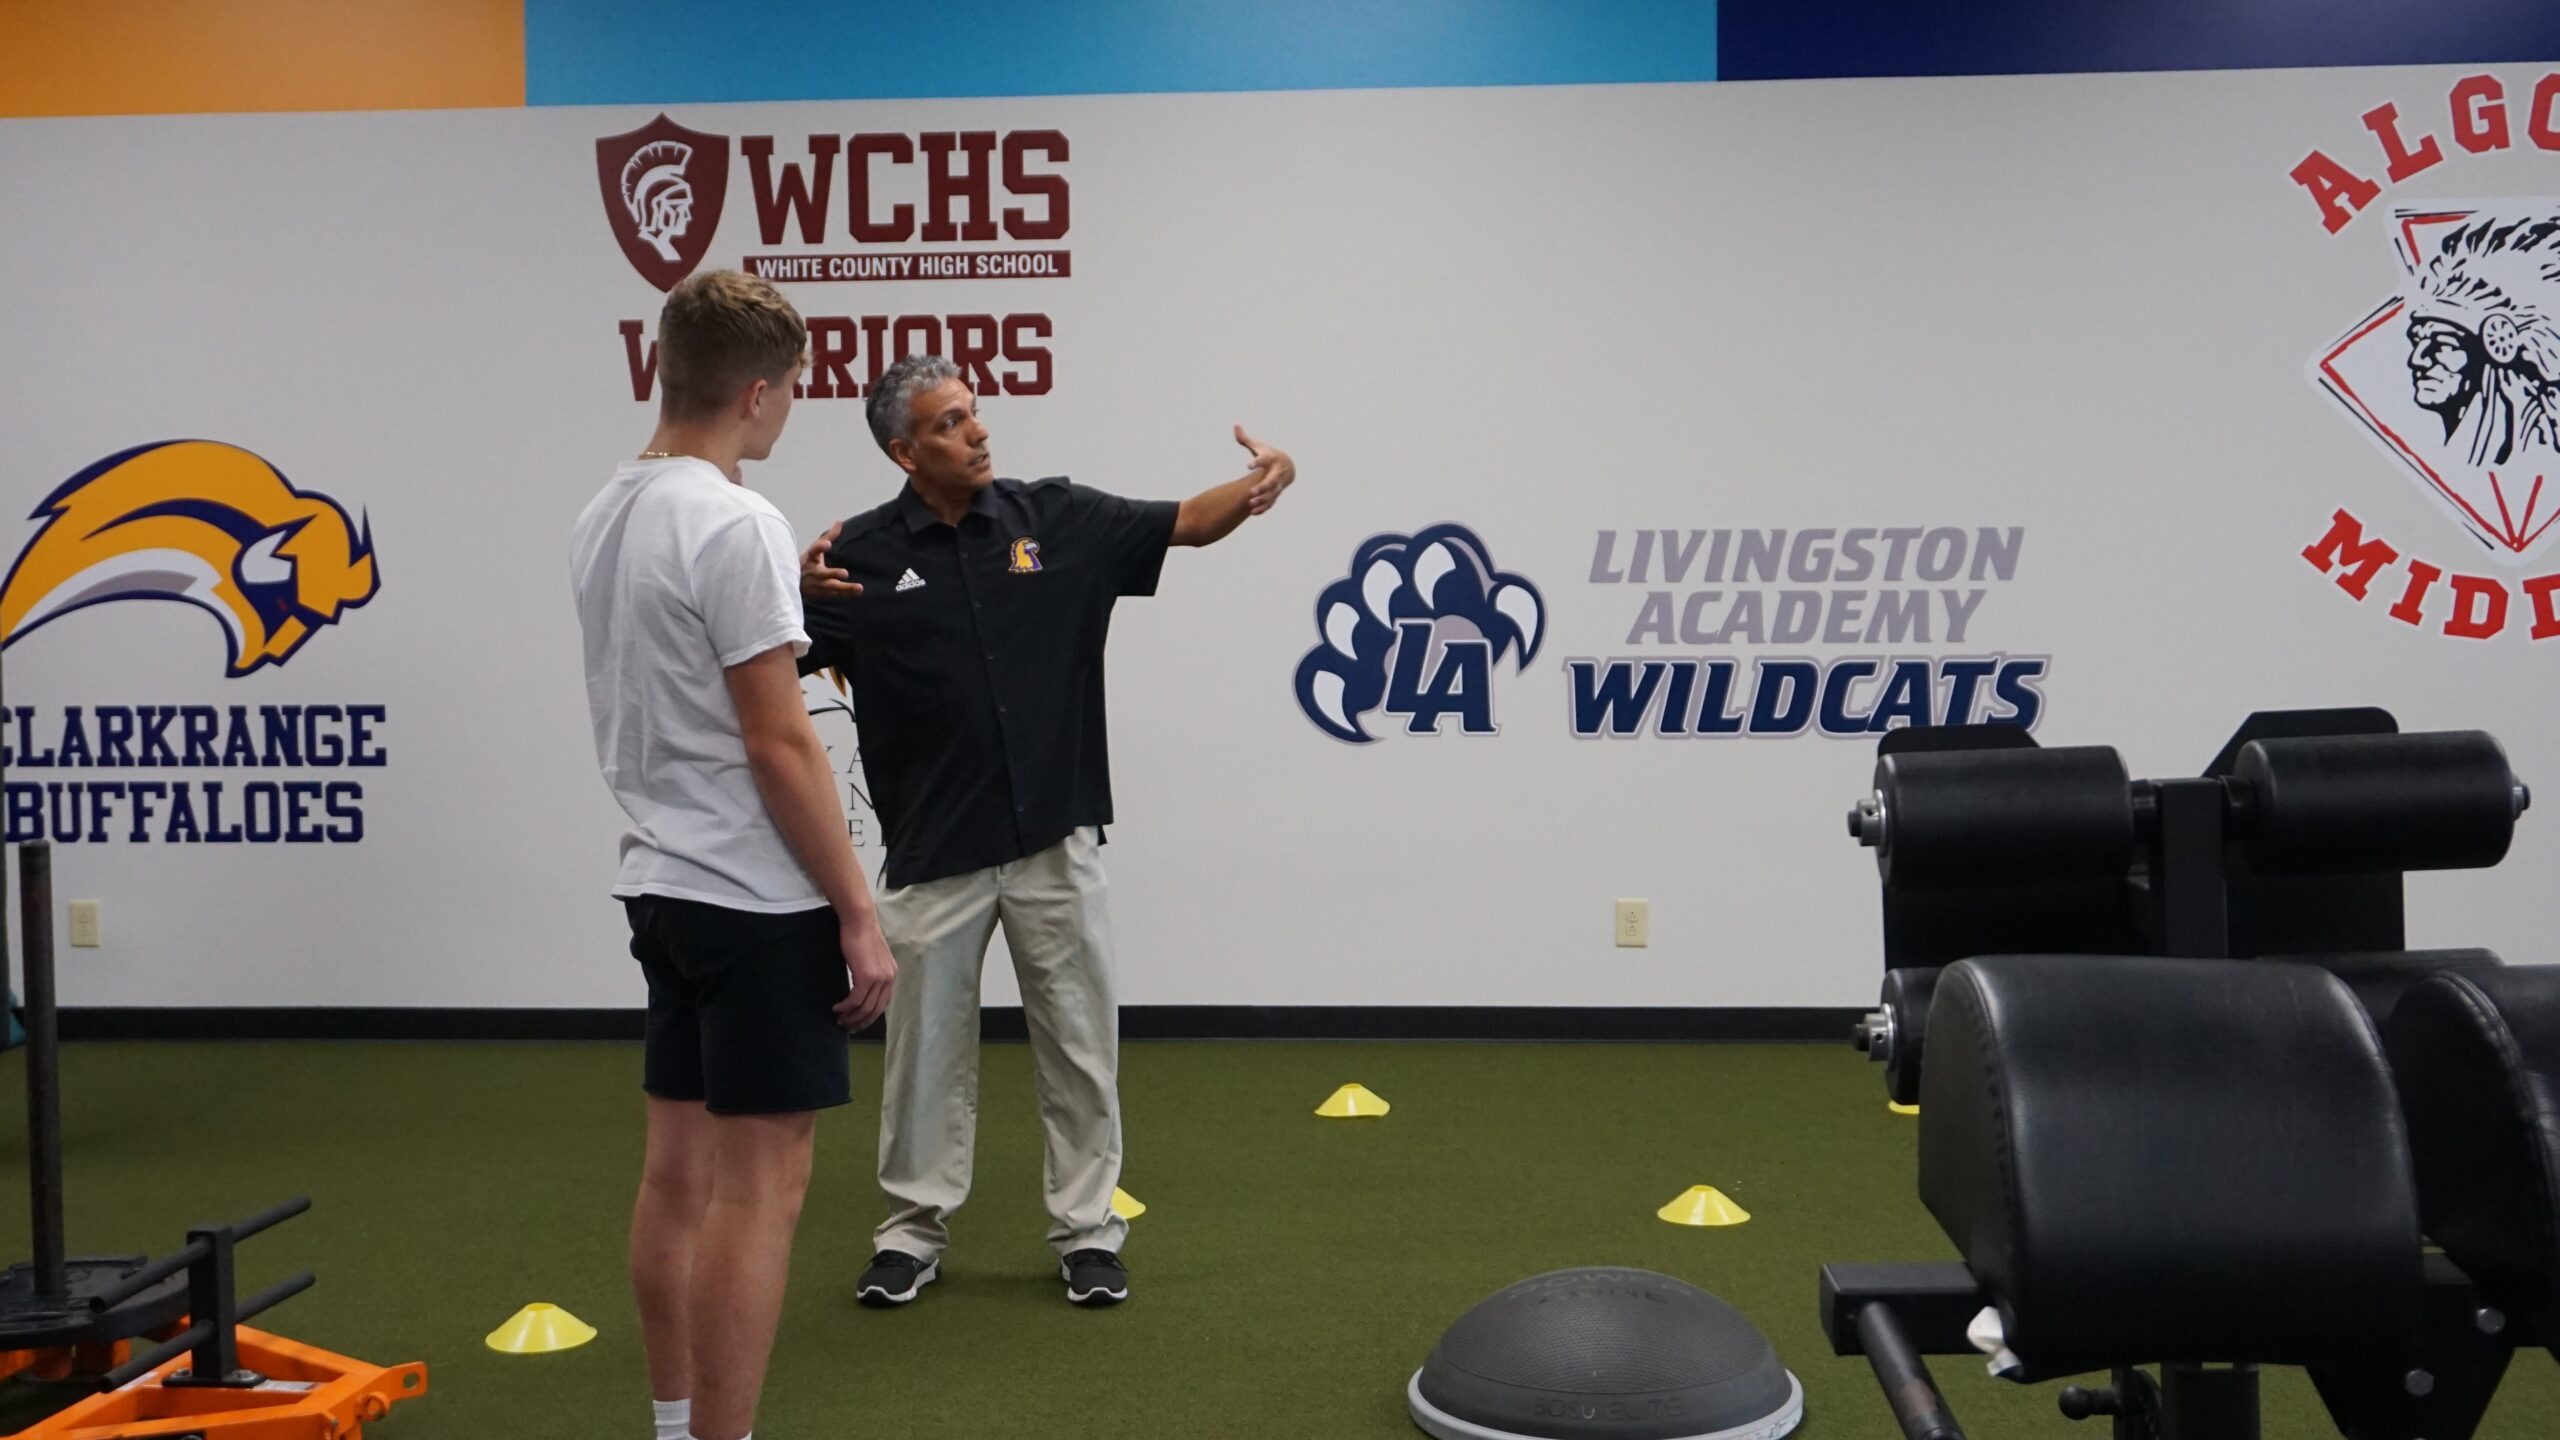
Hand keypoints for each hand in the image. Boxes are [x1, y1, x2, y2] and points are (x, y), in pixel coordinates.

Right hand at [801, 521, 862, 599]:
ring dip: (846, 588)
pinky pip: (836, 594)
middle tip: (845, 573)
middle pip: (823, 574)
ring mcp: (818, 585)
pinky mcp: (823, 594)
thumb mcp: (816, 549)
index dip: (820, 547)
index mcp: (811, 559)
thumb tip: (840, 521)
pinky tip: (858, 591)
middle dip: (833, 574)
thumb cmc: (808, 563)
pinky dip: (847, 593)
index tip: (827, 544)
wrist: (794, 585)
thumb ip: (829, 536)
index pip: (814, 551)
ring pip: (832, 587)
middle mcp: (814, 573)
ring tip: (860, 587)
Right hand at [834, 914, 896, 1031]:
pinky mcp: (867, 976)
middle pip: (875, 1009)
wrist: (859, 920)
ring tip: (839, 1020)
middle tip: (847, 1026)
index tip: (858, 1021)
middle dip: (860, 1021)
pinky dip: (845, 1007)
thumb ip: (870, 970)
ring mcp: (879, 978)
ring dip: (851, 1017)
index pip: (883, 1002)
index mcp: (891, 973)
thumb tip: (860, 985)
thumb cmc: (860, 934)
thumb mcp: (870, 956)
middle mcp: (888, 978)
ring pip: (865, 1007)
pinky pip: (855, 1000)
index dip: (870, 1015)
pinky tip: (837, 1008)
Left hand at [1234, 425, 1295, 515]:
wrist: (1288, 466)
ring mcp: (1277, 485)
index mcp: (1270, 459)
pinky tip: (1253, 512)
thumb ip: (1245, 439)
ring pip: (1271, 494)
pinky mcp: (1276, 493)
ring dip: (1262, 499)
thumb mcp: (1259, 446)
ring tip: (1250, 503)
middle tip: (1251, 492)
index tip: (1248, 465)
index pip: (1264, 460)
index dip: (1257, 462)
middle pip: (1271, 481)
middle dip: (1262, 487)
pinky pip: (1271, 502)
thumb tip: (1236, 425)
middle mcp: (1275, 473)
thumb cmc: (1269, 455)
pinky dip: (1263, 508)